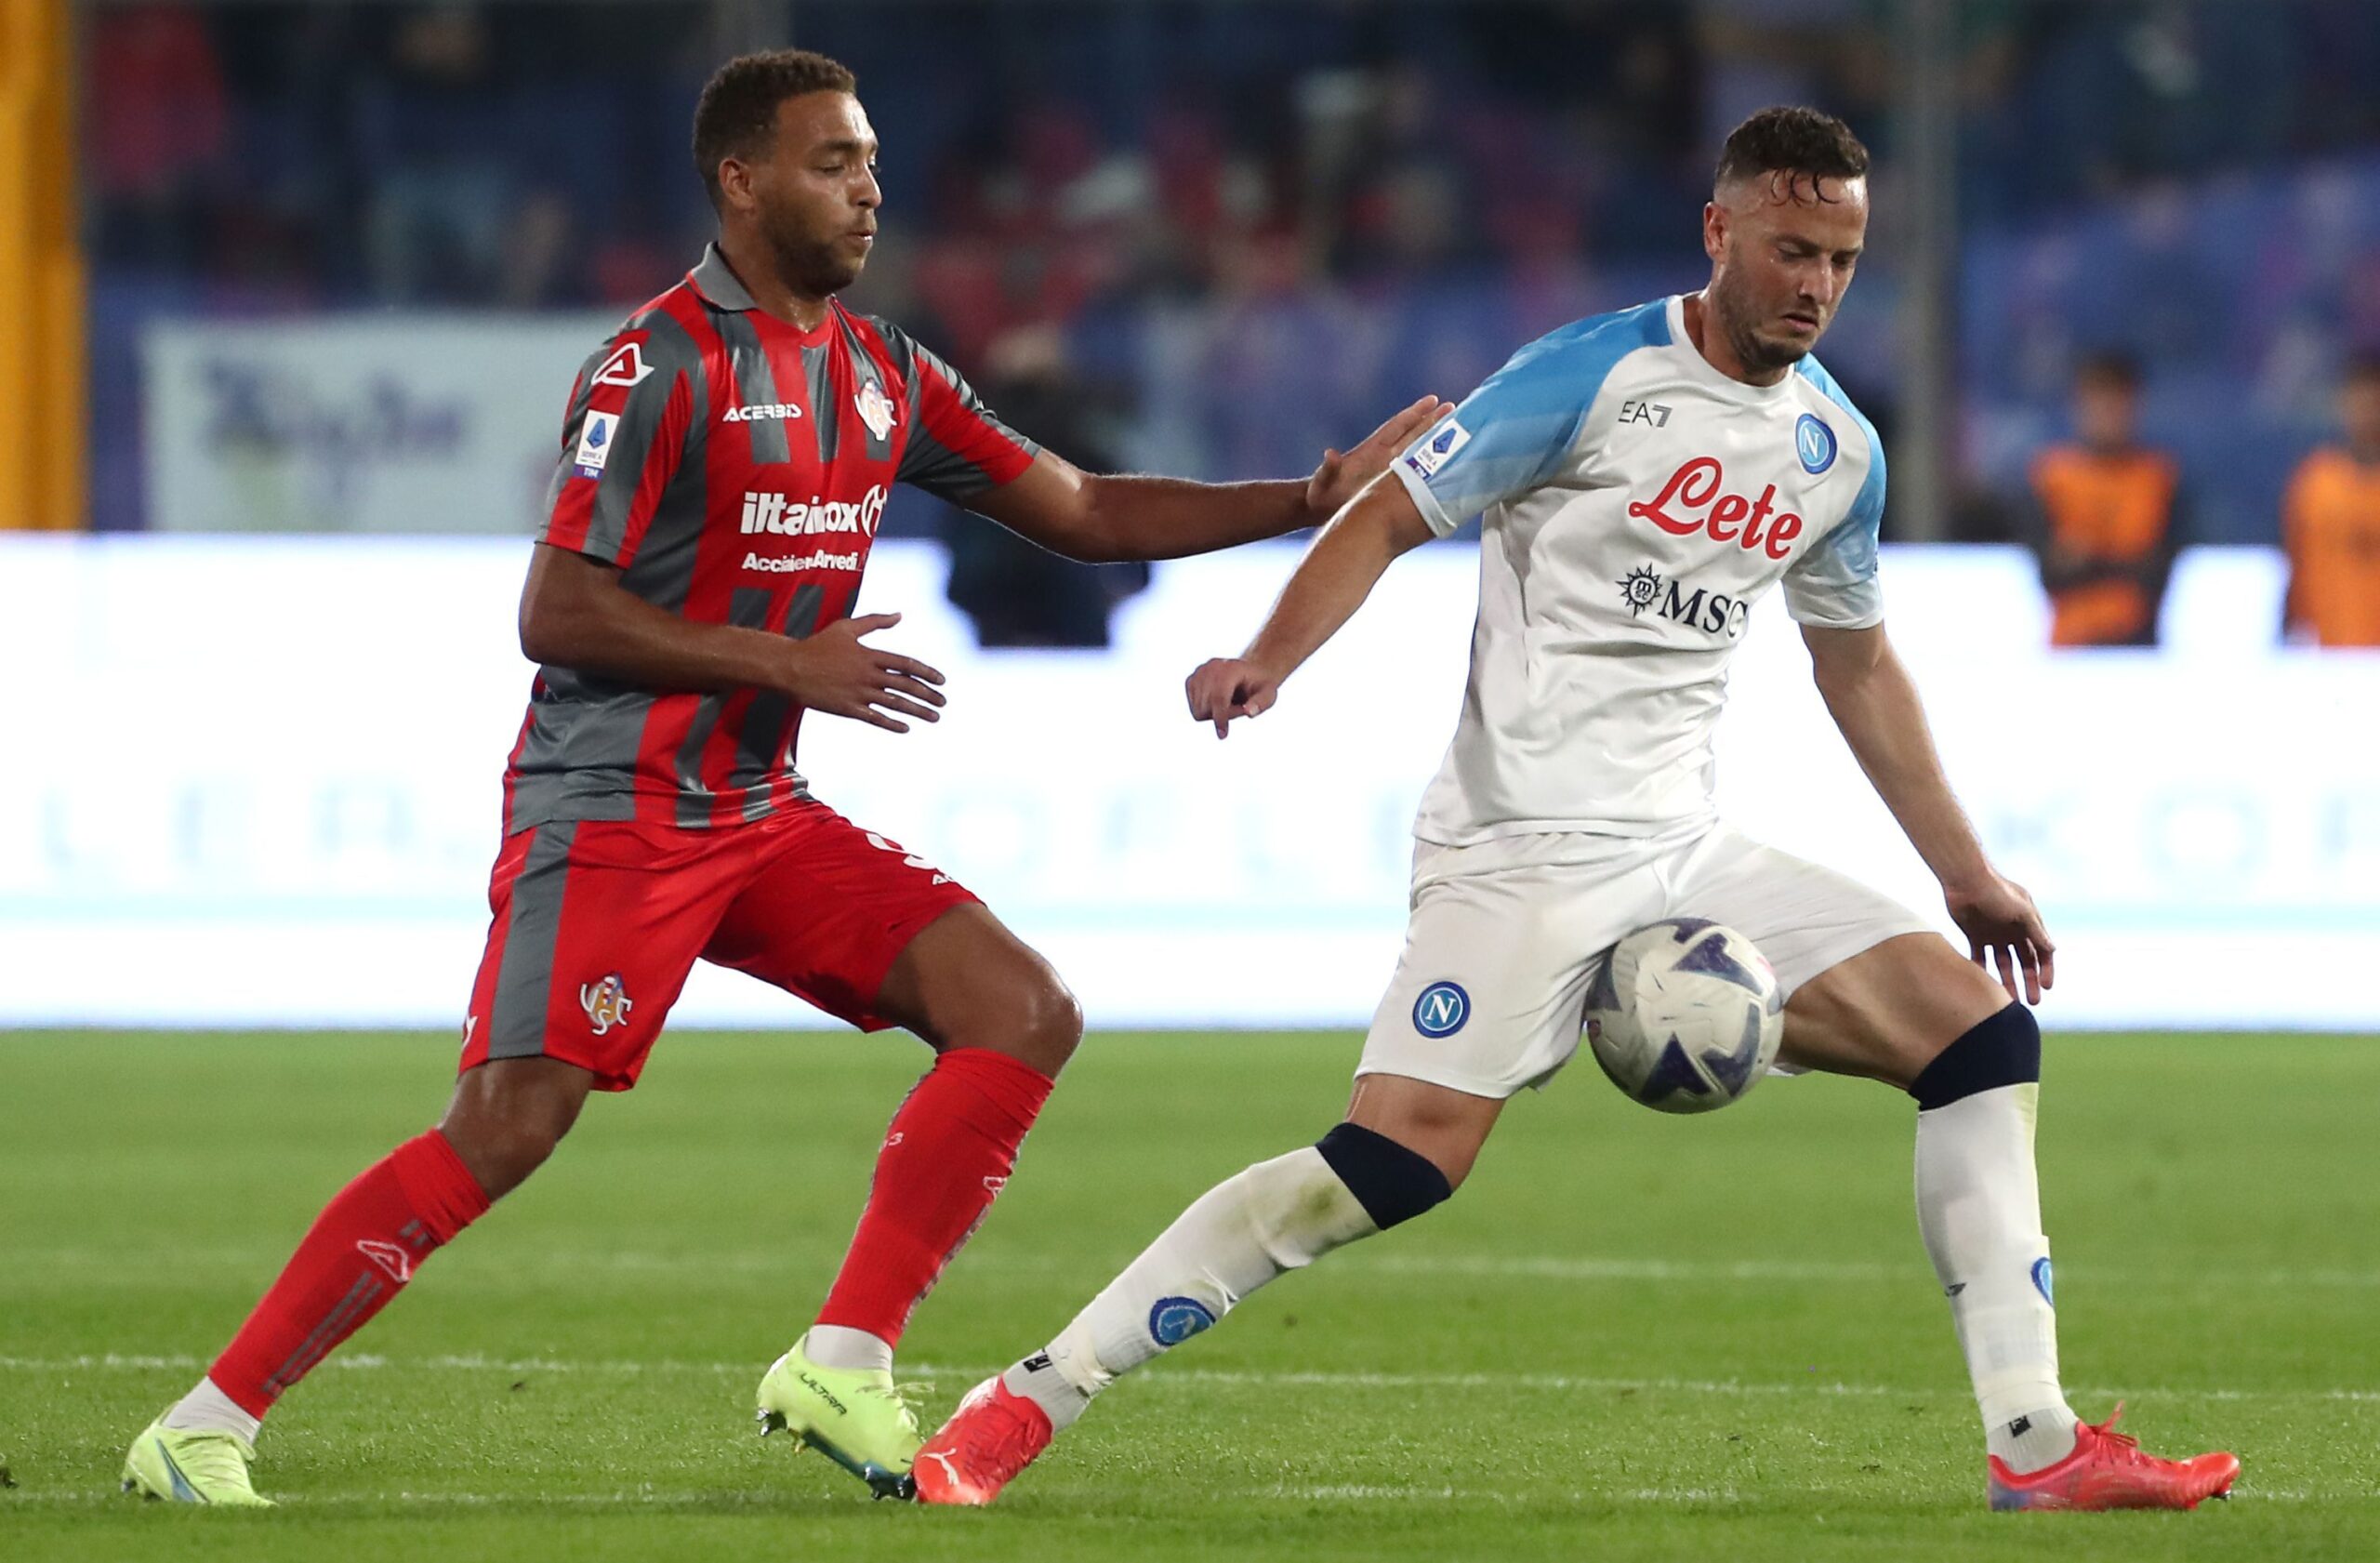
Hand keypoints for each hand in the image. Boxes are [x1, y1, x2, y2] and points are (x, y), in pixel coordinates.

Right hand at [781, 613, 945, 732]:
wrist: (790, 667)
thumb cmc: (817, 645)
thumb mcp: (846, 627)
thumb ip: (875, 621)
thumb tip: (899, 615)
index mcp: (870, 655)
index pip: (906, 664)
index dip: (926, 673)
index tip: (942, 681)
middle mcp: (868, 675)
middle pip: (906, 686)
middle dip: (928, 695)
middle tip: (943, 703)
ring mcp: (858, 693)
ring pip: (895, 704)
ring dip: (917, 711)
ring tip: (934, 717)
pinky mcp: (847, 708)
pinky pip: (874, 718)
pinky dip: (891, 724)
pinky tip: (906, 728)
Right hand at [1184, 656, 1281, 738]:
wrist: (1249, 672)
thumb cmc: (1259, 685)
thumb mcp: (1269, 693)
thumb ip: (1261, 703)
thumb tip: (1248, 712)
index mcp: (1230, 669)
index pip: (1218, 698)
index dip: (1220, 718)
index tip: (1223, 735)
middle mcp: (1211, 668)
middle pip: (1207, 707)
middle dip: (1223, 714)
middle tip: (1239, 708)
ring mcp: (1199, 673)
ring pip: (1198, 710)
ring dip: (1214, 714)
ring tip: (1229, 703)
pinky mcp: (1192, 680)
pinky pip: (1194, 707)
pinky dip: (1205, 710)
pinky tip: (1218, 701)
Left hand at [1306, 395, 1445, 519]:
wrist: (1319, 508)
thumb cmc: (1320, 494)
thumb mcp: (1323, 481)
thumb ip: (1329, 468)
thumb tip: (1330, 454)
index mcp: (1371, 451)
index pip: (1397, 427)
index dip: (1414, 414)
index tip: (1432, 400)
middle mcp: (1382, 456)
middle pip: (1413, 434)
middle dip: (1432, 421)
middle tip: (1453, 407)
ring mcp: (1387, 469)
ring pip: (1417, 450)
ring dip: (1434, 439)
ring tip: (1454, 426)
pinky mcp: (1389, 483)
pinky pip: (1414, 471)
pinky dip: (1428, 465)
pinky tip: (1444, 462)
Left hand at [1945, 871, 2055, 1004]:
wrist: (1964, 880)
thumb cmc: (1996, 892)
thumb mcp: (2021, 911)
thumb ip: (2036, 931)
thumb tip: (2053, 950)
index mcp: (2028, 924)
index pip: (2042, 951)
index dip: (2045, 969)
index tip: (2046, 987)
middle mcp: (2013, 931)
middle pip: (2024, 961)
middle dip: (2029, 981)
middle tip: (2032, 1002)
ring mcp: (1994, 934)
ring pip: (2003, 963)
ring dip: (2007, 980)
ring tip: (2008, 1000)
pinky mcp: (1975, 935)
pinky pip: (1980, 958)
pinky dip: (1982, 971)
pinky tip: (1984, 987)